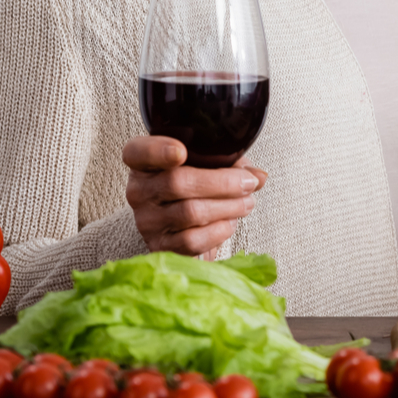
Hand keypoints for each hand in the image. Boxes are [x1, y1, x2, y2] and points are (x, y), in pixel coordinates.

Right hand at [123, 135, 266, 256]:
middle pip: (177, 182)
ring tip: (246, 203)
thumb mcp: (210, 166)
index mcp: (143, 162)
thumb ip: (232, 164)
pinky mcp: (160, 247)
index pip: (138, 152)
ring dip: (228, 207)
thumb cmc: (196, 187)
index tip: (182, 151)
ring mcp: (146, 221)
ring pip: (191, 212)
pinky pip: (193, 240)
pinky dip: (220, 230)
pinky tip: (230, 222)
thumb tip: (259, 176)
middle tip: (248, 183)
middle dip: (223, 183)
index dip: (158, 150)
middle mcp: (138, 191)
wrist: (182, 228)